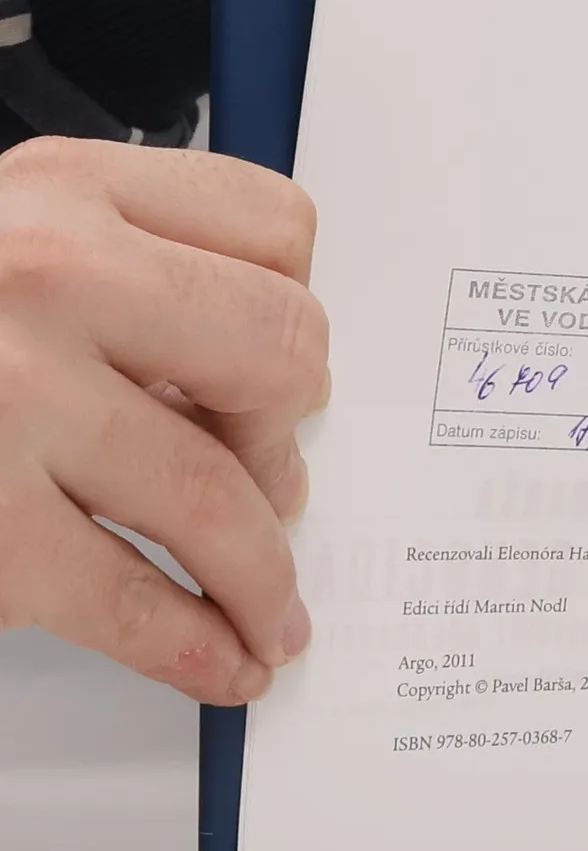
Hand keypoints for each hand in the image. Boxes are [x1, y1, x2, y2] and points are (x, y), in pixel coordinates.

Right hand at [0, 140, 328, 702]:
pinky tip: (221, 660)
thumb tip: (252, 391)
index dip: (295, 306)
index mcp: (62, 190)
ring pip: (219, 495)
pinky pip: (131, 596)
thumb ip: (118, 277)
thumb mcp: (3, 240)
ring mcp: (9, 398)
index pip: (277, 228)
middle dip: (287, 432)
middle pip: (281, 350)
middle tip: (273, 480)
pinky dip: (197, 642)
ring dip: (264, 572)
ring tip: (274, 612)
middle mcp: (45, 275)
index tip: (277, 366)